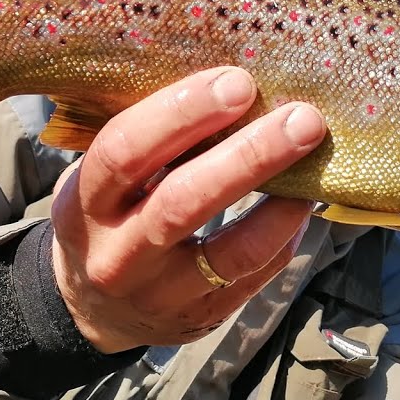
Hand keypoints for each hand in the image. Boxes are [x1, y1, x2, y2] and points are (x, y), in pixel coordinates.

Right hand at [49, 67, 326, 353]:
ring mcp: (160, 295)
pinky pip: (254, 275)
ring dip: (283, 204)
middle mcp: (117, 255)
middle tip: (301, 118)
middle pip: (184, 202)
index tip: (236, 82)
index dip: (181, 113)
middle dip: (249, 155)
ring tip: (316, 161)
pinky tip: (302, 201)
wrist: (94, 310)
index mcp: (83, 205)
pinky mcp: (201, 318)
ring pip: (232, 252)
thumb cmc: (108, 216)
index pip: (125, 152)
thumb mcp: (102, 181)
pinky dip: (285, 234)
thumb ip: (147, 140)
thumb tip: (231, 81)